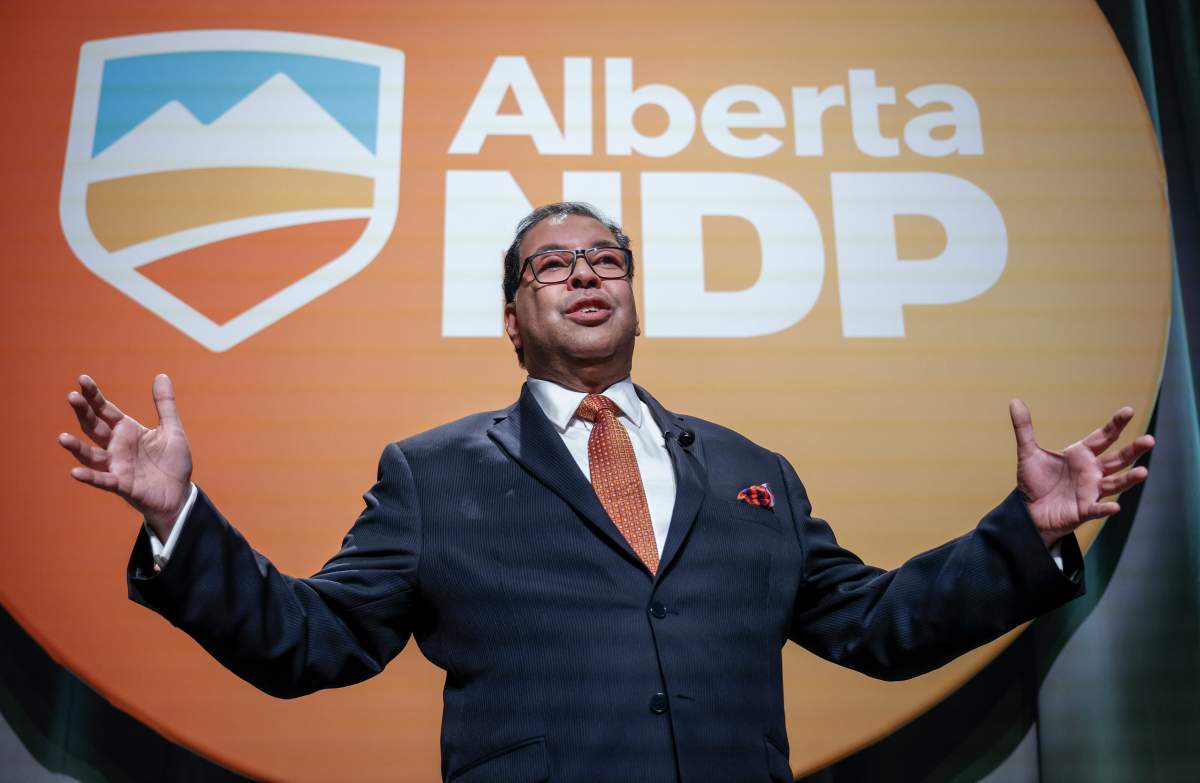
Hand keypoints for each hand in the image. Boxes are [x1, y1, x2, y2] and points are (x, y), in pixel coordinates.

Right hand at [59, 374, 192, 539]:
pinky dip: (90, 476)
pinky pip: (103, 480)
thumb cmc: (173, 462)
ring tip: (61, 438)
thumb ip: (165, 404)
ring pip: (91, 455)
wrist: (179, 493)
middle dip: (83, 412)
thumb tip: (161, 375)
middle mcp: (116, 446)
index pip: (105, 410)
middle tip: (72, 396)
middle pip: (94, 427)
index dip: (94, 396)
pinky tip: (75, 472)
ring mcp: (116, 465)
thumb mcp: (172, 429)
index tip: (82, 379)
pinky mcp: (121, 484)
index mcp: (127, 430)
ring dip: (76, 447)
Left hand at [1009, 399, 1153, 546]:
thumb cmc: (1035, 481)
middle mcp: (1092, 472)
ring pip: (1115, 483)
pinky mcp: (1084, 510)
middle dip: (1133, 450)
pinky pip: (1097, 509)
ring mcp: (1091, 491)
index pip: (1103, 437)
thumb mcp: (1028, 453)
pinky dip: (1105, 508)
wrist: (1029, 511)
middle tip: (1150, 440)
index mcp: (1081, 455)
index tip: (1128, 411)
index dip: (1116, 425)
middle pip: (1117, 459)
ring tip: (1144, 472)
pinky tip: (1115, 507)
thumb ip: (1024, 429)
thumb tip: (1014, 401)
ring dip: (1129, 479)